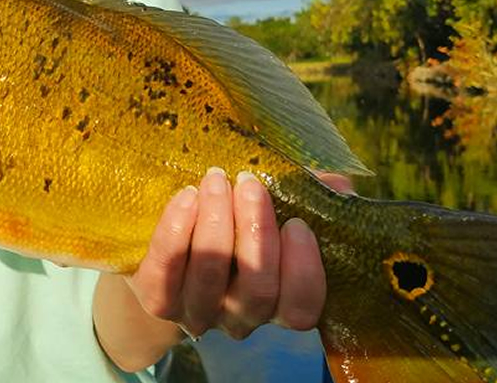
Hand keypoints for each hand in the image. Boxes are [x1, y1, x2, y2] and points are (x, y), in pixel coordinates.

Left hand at [126, 168, 353, 339]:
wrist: (167, 252)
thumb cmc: (234, 227)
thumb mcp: (272, 214)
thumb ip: (308, 200)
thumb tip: (339, 185)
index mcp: (277, 302)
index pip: (301, 308)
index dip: (304, 270)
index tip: (297, 223)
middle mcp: (239, 317)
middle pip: (257, 290)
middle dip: (256, 231)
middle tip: (250, 183)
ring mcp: (196, 312)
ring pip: (210, 277)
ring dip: (216, 222)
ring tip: (216, 180)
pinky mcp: (157, 298)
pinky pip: (165, 270)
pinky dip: (176, 230)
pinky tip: (187, 196)